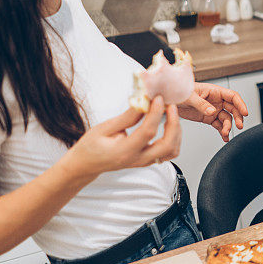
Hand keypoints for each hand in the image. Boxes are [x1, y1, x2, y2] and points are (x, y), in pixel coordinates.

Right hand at [63, 97, 181, 178]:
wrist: (86, 164)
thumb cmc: (90, 146)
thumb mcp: (104, 128)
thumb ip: (126, 117)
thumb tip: (143, 102)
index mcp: (124, 152)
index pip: (148, 132)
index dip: (156, 113)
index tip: (158, 99)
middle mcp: (137, 159)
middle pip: (167, 145)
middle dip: (174, 123)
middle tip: (171, 106)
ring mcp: (144, 162)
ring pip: (172, 151)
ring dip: (176, 131)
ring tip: (170, 114)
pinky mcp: (147, 160)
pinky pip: (168, 152)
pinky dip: (173, 138)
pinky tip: (168, 125)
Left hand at [178, 82, 248, 141]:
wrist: (170, 99)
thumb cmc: (179, 91)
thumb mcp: (189, 96)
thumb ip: (201, 104)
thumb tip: (212, 111)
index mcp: (214, 91)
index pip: (232, 96)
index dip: (240, 104)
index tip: (245, 113)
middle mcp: (216, 100)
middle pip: (233, 108)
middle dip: (237, 117)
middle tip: (238, 126)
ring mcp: (213, 109)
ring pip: (226, 119)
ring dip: (228, 126)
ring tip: (225, 133)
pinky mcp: (208, 118)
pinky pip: (218, 125)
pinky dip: (222, 131)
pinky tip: (224, 137)